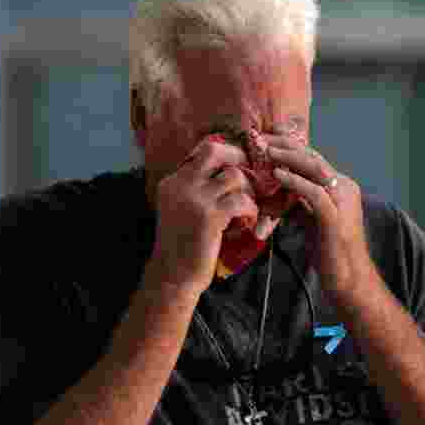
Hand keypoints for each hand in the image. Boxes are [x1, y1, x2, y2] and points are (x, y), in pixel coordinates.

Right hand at [148, 137, 259, 292]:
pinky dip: (251, 209)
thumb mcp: (181, 209)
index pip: (202, 150)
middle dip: (239, 157)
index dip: (227, 152)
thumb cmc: (182, 245)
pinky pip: (241, 200)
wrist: (173, 275)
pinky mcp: (210, 216)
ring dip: (248, 189)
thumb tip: (229, 170)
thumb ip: (196, 188)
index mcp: (173, 181)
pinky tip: (248, 220)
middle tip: (251, 173)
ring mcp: (195, 199)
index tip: (241, 164)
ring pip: (234, 175)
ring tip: (248, 205)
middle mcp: (181, 184)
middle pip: (215, 150)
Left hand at [265, 136, 372, 302]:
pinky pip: (314, 192)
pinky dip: (294, 181)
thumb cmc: (330, 252)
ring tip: (266, 150)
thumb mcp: (312, 219)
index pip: (314, 158)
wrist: (349, 279)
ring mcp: (342, 202)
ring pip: (316, 168)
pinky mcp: (335, 217)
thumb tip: (278, 189)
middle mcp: (345, 188)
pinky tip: (277, 175)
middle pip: (314, 157)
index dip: (290, 147)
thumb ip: (300, 202)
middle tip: (261, 137)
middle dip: (286, 145)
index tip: (266, 139)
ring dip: (289, 157)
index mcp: (341, 187)